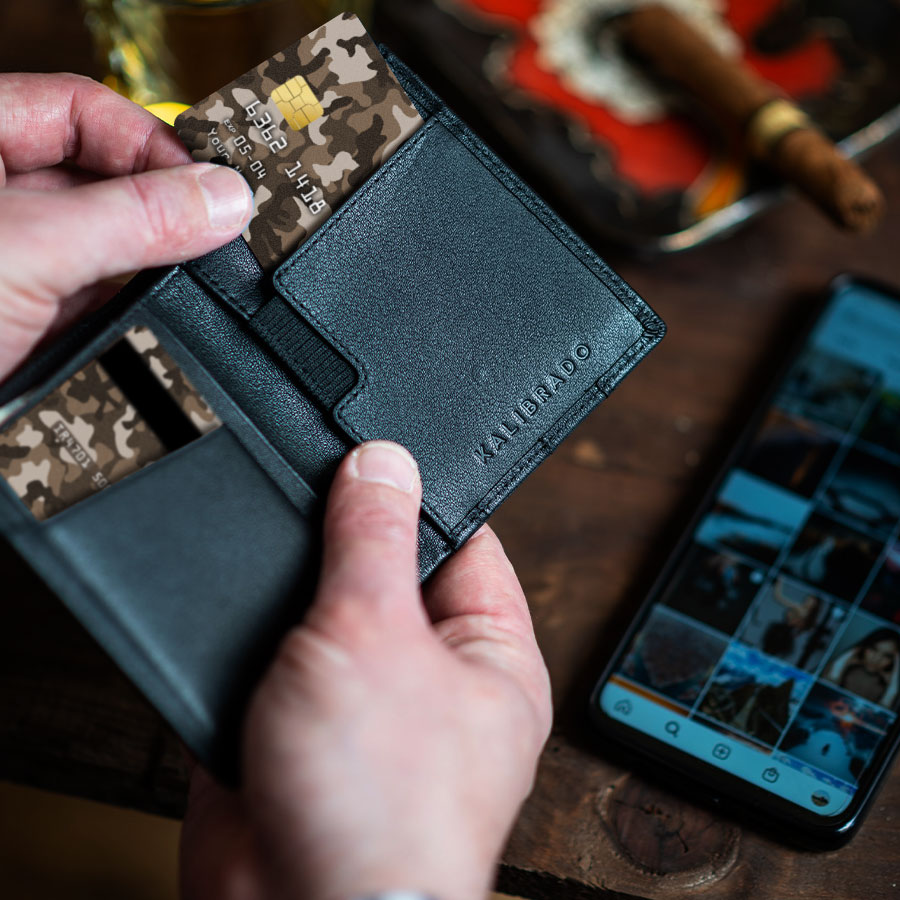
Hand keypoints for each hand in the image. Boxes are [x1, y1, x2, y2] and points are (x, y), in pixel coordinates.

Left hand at [0, 73, 252, 381]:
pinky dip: (131, 304)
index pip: (80, 111)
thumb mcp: (27, 250)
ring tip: (183, 273)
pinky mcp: (30, 315)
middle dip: (158, 203)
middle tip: (209, 230)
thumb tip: (220, 200)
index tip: (206, 186)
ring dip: (148, 258)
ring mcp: (14, 257)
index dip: (148, 142)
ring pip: (105, 240)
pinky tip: (146, 312)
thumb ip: (133, 219)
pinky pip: (98, 296)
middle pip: (100, 176)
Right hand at [180, 441, 552, 899]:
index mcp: (487, 653)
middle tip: (308, 497)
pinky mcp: (295, 723)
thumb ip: (374, 541)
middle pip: (387, 569)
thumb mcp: (378, 636)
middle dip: (342, 539)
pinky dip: (252, 633)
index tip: (377, 453)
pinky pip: (274, 654)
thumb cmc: (381, 810)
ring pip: (323, 609)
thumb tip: (384, 464)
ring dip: (290, 589)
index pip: (465, 542)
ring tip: (272, 567)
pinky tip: (238, 615)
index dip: (420, 493)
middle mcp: (429, 675)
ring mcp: (360, 699)